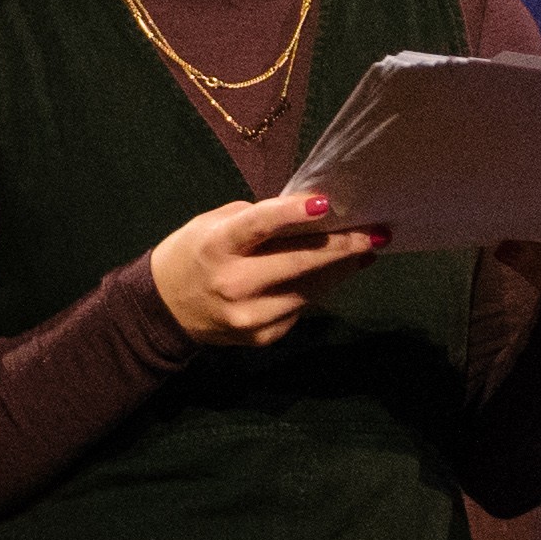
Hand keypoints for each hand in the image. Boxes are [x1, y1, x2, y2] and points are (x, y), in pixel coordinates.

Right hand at [151, 193, 383, 347]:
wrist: (164, 309)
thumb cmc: (194, 253)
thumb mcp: (213, 225)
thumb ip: (257, 220)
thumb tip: (310, 216)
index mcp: (217, 246)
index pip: (259, 225)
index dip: (292, 213)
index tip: (326, 203)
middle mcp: (233, 284)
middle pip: (298, 263)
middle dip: (342, 247)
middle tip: (376, 234)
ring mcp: (249, 315)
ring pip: (309, 290)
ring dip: (340, 269)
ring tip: (366, 250)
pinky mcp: (262, 336)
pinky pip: (301, 308)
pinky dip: (319, 288)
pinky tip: (335, 273)